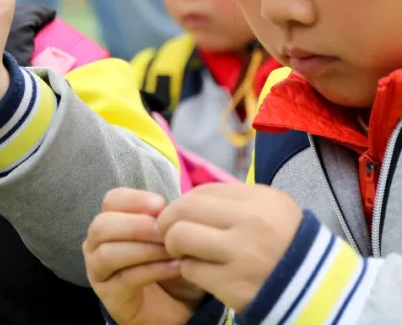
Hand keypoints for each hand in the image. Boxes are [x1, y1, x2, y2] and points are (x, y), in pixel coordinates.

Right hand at [85, 189, 203, 324]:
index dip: (133, 200)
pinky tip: (175, 268)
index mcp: (110, 222)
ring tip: (171, 250)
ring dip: (144, 249)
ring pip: (108, 253)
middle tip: (164, 230)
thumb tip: (172, 207)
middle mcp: (96, 245)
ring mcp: (98, 272)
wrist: (177, 307)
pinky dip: (153, 270)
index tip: (160, 204)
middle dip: (135, 225)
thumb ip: (165, 220)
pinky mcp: (110, 297)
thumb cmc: (170, 265)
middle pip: (102, 226)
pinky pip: (126, 278)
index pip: (110, 201)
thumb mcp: (170, 237)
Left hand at [157, 183, 302, 312]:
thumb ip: (232, 202)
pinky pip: (190, 269)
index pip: (203, 191)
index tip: (181, 214)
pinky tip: (202, 272)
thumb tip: (183, 201)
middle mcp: (254, 223)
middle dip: (167, 220)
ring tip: (183, 252)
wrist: (318, 294)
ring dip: (173, 245)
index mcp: (264, 200)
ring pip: (180, 237)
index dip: (183, 201)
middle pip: (185, 209)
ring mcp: (244, 255)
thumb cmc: (286, 248)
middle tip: (167, 231)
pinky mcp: (234, 286)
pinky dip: (188, 270)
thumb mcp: (271, 212)